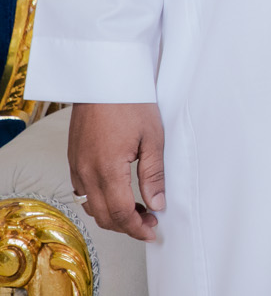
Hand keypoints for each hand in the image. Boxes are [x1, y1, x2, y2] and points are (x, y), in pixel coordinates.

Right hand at [68, 103, 165, 241]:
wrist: (103, 78)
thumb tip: (157, 204)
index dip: (137, 227)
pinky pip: (82, 191)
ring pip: (90, 206)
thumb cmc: (131, 102)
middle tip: (149, 223)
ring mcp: (76, 166)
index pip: (120, 213)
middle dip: (126, 226)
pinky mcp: (73, 159)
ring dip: (112, 215)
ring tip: (138, 210)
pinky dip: (99, 200)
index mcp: (107, 169)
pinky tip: (118, 194)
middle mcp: (86, 172)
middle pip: (103, 215)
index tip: (153, 231)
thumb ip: (153, 174)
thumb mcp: (153, 138)